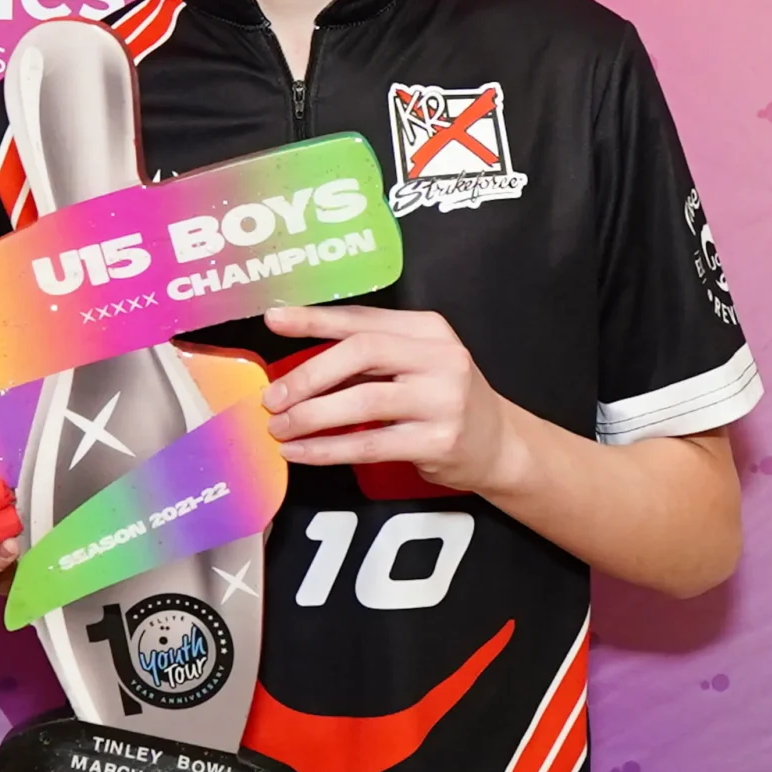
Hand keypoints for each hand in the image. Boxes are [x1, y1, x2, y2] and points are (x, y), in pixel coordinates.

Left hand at [261, 304, 515, 495]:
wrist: (499, 445)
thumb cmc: (443, 400)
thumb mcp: (417, 363)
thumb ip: (370, 356)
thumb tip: (297, 365)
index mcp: (428, 329)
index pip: (363, 319)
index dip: (314, 320)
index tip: (273, 320)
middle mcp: (440, 357)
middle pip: (362, 352)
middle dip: (309, 376)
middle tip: (272, 398)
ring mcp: (442, 400)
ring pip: (363, 401)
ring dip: (311, 416)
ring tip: (279, 428)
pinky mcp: (438, 442)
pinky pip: (370, 445)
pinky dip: (328, 449)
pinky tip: (300, 452)